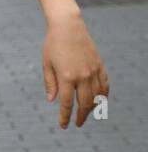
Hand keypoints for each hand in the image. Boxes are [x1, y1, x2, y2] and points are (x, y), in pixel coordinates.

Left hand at [42, 10, 108, 127]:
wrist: (68, 26)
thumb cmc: (53, 44)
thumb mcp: (46, 64)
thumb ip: (50, 83)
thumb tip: (52, 101)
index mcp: (66, 77)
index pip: (66, 104)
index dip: (65, 117)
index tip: (64, 125)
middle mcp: (82, 76)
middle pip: (84, 104)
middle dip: (80, 116)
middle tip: (77, 124)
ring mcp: (93, 71)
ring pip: (97, 96)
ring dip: (92, 108)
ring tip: (86, 114)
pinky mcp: (100, 65)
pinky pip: (104, 85)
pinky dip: (103, 96)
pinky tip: (98, 101)